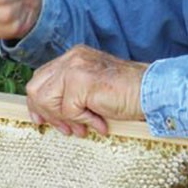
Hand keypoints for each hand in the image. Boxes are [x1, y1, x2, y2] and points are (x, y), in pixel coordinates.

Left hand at [25, 45, 147, 137]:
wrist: (151, 92)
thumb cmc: (127, 93)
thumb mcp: (91, 91)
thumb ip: (70, 95)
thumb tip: (49, 115)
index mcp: (73, 58)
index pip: (41, 78)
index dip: (38, 102)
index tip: (41, 120)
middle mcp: (72, 58)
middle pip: (36, 88)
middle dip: (46, 113)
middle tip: (65, 129)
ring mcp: (75, 67)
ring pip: (48, 100)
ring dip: (66, 119)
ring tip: (85, 127)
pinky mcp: (81, 80)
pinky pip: (68, 110)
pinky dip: (84, 120)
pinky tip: (100, 122)